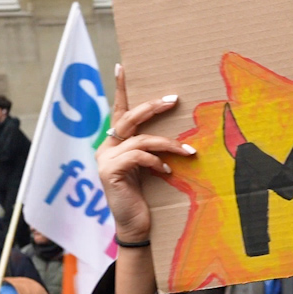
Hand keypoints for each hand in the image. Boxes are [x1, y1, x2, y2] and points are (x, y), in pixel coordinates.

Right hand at [98, 65, 194, 244]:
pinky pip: (137, 156)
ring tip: (188, 152)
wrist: (136, 226)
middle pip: (128, 117)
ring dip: (167, 143)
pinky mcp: (109, 172)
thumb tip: (176, 131)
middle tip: (174, 99)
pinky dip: (155, 161)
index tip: (122, 66)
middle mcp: (105, 148)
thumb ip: (151, 149)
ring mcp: (105, 159)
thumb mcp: (149, 167)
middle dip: (152, 107)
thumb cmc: (146, 197)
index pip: (118, 111)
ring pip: (139, 138)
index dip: (120, 89)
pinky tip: (167, 172)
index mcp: (113, 144)